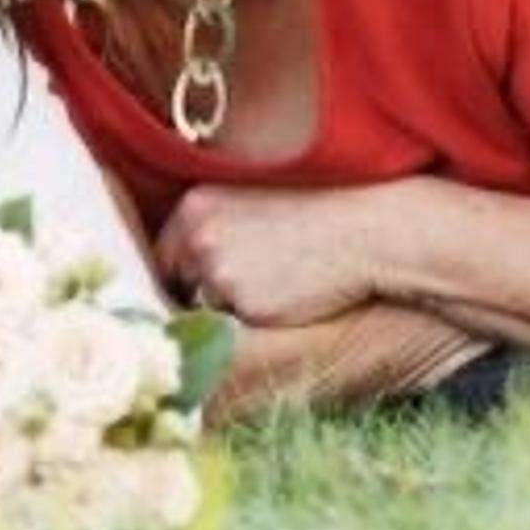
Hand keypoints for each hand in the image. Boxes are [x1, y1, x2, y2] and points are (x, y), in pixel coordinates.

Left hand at [155, 184, 398, 326]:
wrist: (365, 230)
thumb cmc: (313, 215)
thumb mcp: (251, 202)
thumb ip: (211, 227)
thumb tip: (182, 268)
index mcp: (194, 206)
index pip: (163, 256)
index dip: (185, 274)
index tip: (205, 281)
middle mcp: (197, 238)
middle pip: (180, 286)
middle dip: (201, 294)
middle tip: (248, 284)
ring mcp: (219, 272)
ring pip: (209, 309)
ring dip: (232, 308)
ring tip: (278, 283)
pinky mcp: (246, 304)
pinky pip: (239, 327)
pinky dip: (258, 321)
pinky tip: (289, 298)